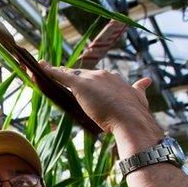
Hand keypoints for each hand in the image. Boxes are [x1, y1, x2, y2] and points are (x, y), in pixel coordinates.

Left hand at [34, 62, 162, 140]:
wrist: (132, 119)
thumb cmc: (135, 114)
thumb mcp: (140, 98)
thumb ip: (140, 88)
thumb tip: (147, 80)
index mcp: (114, 79)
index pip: (96, 77)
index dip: (87, 79)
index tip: (81, 80)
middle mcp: (102, 75)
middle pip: (81, 73)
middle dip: (70, 76)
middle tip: (57, 75)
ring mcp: (91, 79)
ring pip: (69, 73)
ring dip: (56, 72)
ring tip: (43, 69)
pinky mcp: (80, 84)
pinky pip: (60, 75)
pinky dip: (49, 71)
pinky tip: (40, 67)